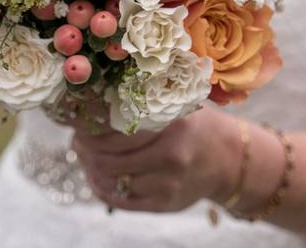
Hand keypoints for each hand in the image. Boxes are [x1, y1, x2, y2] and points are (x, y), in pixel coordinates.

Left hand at [71, 107, 240, 211]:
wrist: (227, 159)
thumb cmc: (192, 125)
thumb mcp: (175, 104)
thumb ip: (142, 101)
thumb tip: (93, 100)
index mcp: (171, 125)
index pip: (116, 130)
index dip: (90, 129)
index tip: (79, 122)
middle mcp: (171, 156)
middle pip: (108, 159)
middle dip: (85, 150)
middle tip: (78, 140)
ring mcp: (168, 184)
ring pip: (112, 181)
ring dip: (91, 169)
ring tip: (85, 156)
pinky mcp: (165, 204)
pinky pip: (122, 201)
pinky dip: (102, 189)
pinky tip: (96, 177)